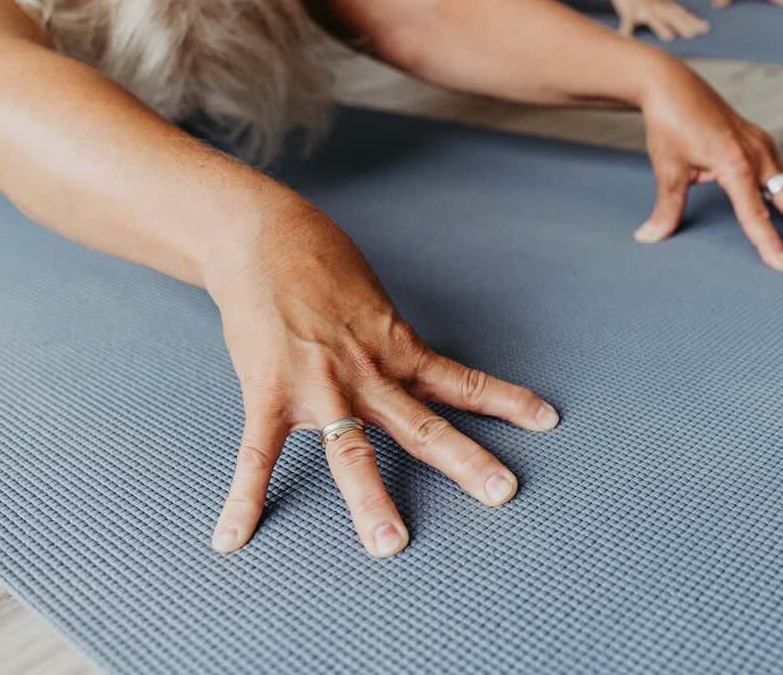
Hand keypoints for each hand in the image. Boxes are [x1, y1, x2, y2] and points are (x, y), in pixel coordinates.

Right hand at [207, 201, 558, 556]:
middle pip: (424, 425)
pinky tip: (235, 537)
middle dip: (465, 461)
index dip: (506, 400)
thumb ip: (388, 347)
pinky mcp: (268, 391)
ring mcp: (318, 386)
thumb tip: (406, 372)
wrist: (262, 236)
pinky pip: (258, 454)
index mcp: (396, 349)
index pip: (461, 381)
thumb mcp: (372, 304)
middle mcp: (367, 372)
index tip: (547, 420)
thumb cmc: (320, 264)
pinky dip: (246, 498)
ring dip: (370, 499)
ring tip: (389, 544)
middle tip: (503, 492)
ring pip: (351, 450)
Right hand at [603, 0, 709, 40]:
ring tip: (670, 37)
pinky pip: (628, 23)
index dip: (694, 22)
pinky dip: (627, 31)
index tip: (707, 29)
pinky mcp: (628, 11)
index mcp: (666, 6)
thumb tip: (689, 28)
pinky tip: (627, 39)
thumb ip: (673, 13)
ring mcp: (643, 9)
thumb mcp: (660, 0)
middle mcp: (657, 7)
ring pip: (653, 20)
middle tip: (694, 35)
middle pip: (672, 18)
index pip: (683, 15)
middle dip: (683, 26)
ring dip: (661, 28)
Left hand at [631, 61, 782, 269]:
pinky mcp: (761, 144)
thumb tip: (649, 238)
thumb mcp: (667, 169)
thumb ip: (667, 208)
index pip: (754, 214)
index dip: (768, 242)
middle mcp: (756, 155)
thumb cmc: (670, 124)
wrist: (673, 84)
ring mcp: (763, 148)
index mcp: (734, 163)